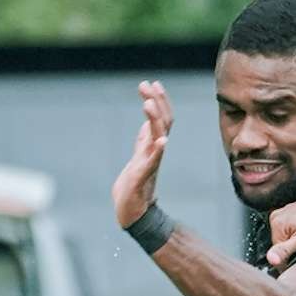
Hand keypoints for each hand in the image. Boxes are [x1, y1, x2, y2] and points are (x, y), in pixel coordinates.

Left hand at [111, 80, 171, 226]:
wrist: (133, 212)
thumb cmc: (134, 187)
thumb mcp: (138, 158)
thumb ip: (144, 142)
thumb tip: (148, 126)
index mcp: (152, 147)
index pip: (161, 119)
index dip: (159, 101)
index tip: (152, 82)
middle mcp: (155, 152)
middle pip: (162, 123)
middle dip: (156, 102)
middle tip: (147, 84)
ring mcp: (150, 164)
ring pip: (158, 137)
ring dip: (155, 119)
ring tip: (148, 102)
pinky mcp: (143, 176)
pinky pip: (153, 161)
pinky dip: (159, 150)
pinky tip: (162, 140)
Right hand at [265, 185, 295, 267]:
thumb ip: (286, 250)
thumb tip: (271, 259)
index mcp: (277, 222)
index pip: (277, 252)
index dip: (291, 259)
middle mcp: (278, 215)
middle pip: (282, 244)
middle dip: (295, 249)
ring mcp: (286, 212)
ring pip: (289, 238)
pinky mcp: (294, 211)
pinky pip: (294, 229)